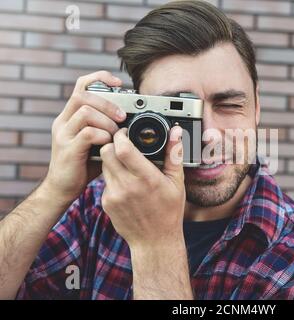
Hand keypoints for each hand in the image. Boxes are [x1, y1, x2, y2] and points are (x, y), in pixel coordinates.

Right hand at [44, 71, 125, 202]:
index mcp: (70, 115)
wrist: (63, 188)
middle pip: (83, 95)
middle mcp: (63, 121)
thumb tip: (132, 119)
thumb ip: (107, 128)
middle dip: (108, 102)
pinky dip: (103, 135)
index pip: (81, 85)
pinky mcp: (68, 149)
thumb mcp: (96, 141)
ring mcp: (63, 134)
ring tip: (116, 133)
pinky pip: (88, 133)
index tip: (118, 83)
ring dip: (107, 120)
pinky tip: (108, 144)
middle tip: (123, 116)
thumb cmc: (84, 164)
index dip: (100, 78)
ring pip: (85, 111)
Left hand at [100, 126, 184, 247]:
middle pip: (106, 152)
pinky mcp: (106, 203)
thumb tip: (175, 132)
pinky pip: (105, 182)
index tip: (126, 133)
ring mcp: (114, 195)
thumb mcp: (176, 182)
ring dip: (112, 160)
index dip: (121, 136)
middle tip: (123, 145)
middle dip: (113, 145)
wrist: (154, 241)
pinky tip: (126, 184)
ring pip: (104, 165)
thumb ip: (174, 155)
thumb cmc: (169, 211)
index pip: (122, 148)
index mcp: (146, 178)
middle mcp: (127, 186)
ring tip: (127, 165)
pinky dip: (113, 177)